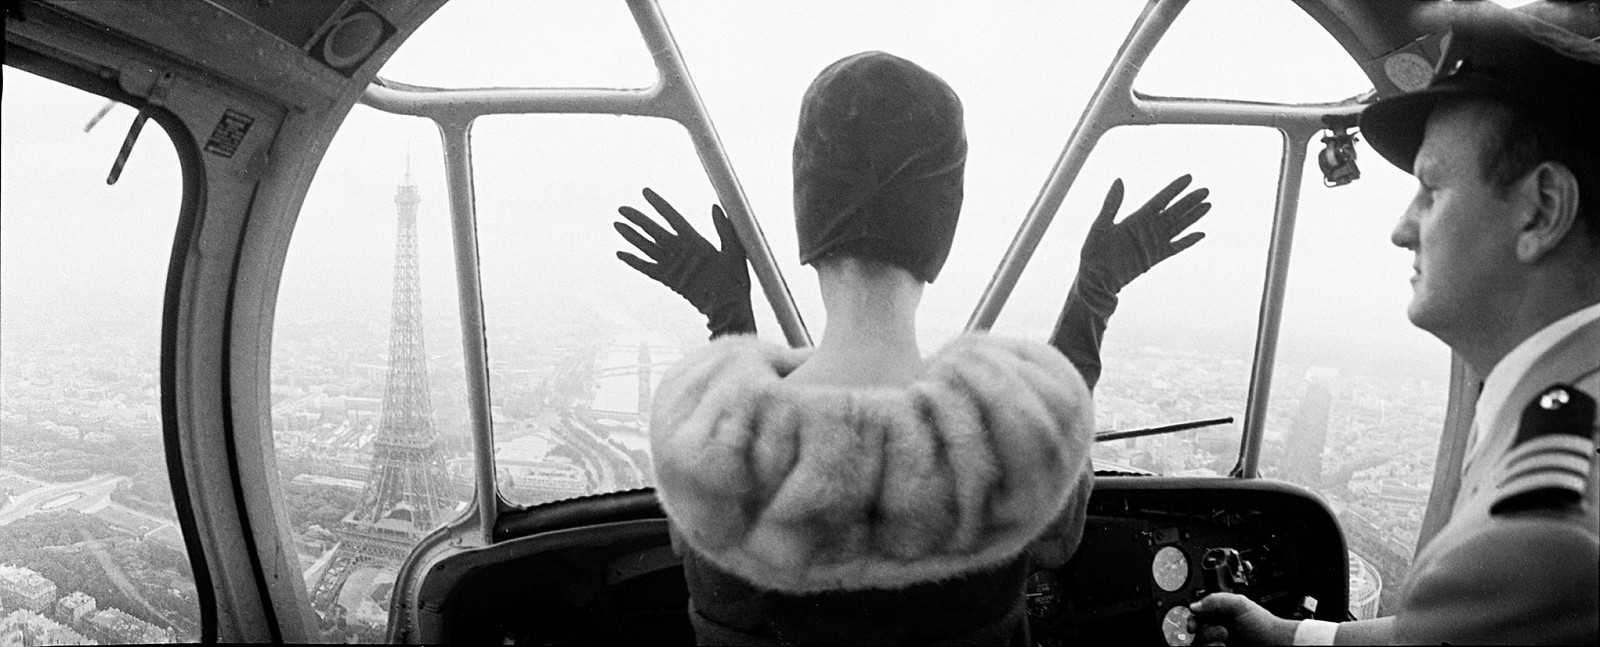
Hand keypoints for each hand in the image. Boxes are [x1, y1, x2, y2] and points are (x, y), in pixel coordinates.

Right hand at [614, 188, 756, 336]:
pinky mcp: (668, 280)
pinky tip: (620, 254)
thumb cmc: (737, 279)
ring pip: (647, 247)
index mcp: (695, 240)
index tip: (645, 192)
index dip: (659, 205)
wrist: (731, 306)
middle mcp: (681, 250)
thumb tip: (715, 206)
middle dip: (638, 219)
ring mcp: (673, 265)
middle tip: (621, 208)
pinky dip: (633, 262)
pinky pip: (647, 269)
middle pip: (654, 230)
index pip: (673, 218)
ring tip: (617, 224)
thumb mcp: (734, 251)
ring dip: (632, 236)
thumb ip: (724, 229)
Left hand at [1078, 174, 1210, 294]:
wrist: (1095, 281)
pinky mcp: (1155, 258)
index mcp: (1135, 219)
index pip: (1160, 200)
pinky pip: (1176, 248)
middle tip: (1206, 190)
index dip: (1174, 189)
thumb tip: (1119, 180)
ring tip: (1208, 205)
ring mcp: (1153, 243)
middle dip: (1189, 201)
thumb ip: (1112, 204)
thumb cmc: (1093, 253)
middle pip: (1174, 211)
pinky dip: (1188, 241)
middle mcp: (1147, 229)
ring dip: (1193, 216)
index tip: (1188, 178)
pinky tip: (1201, 234)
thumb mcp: (1101, 226)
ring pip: (1178, 227)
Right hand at [1186, 592, 1298, 645]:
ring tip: (1225, 642)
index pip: (1198, 615)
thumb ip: (1216, 600)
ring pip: (1201, 644)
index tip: (1194, 625)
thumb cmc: (1265, 626)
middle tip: (1223, 632)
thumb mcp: (1241, 605)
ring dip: (1210, 642)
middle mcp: (1220, 628)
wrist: (1278, 645)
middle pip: (1197, 631)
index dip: (1193, 620)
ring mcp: (1222, 643)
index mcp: (1222, 613)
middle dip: (1206, 632)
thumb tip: (1194, 606)